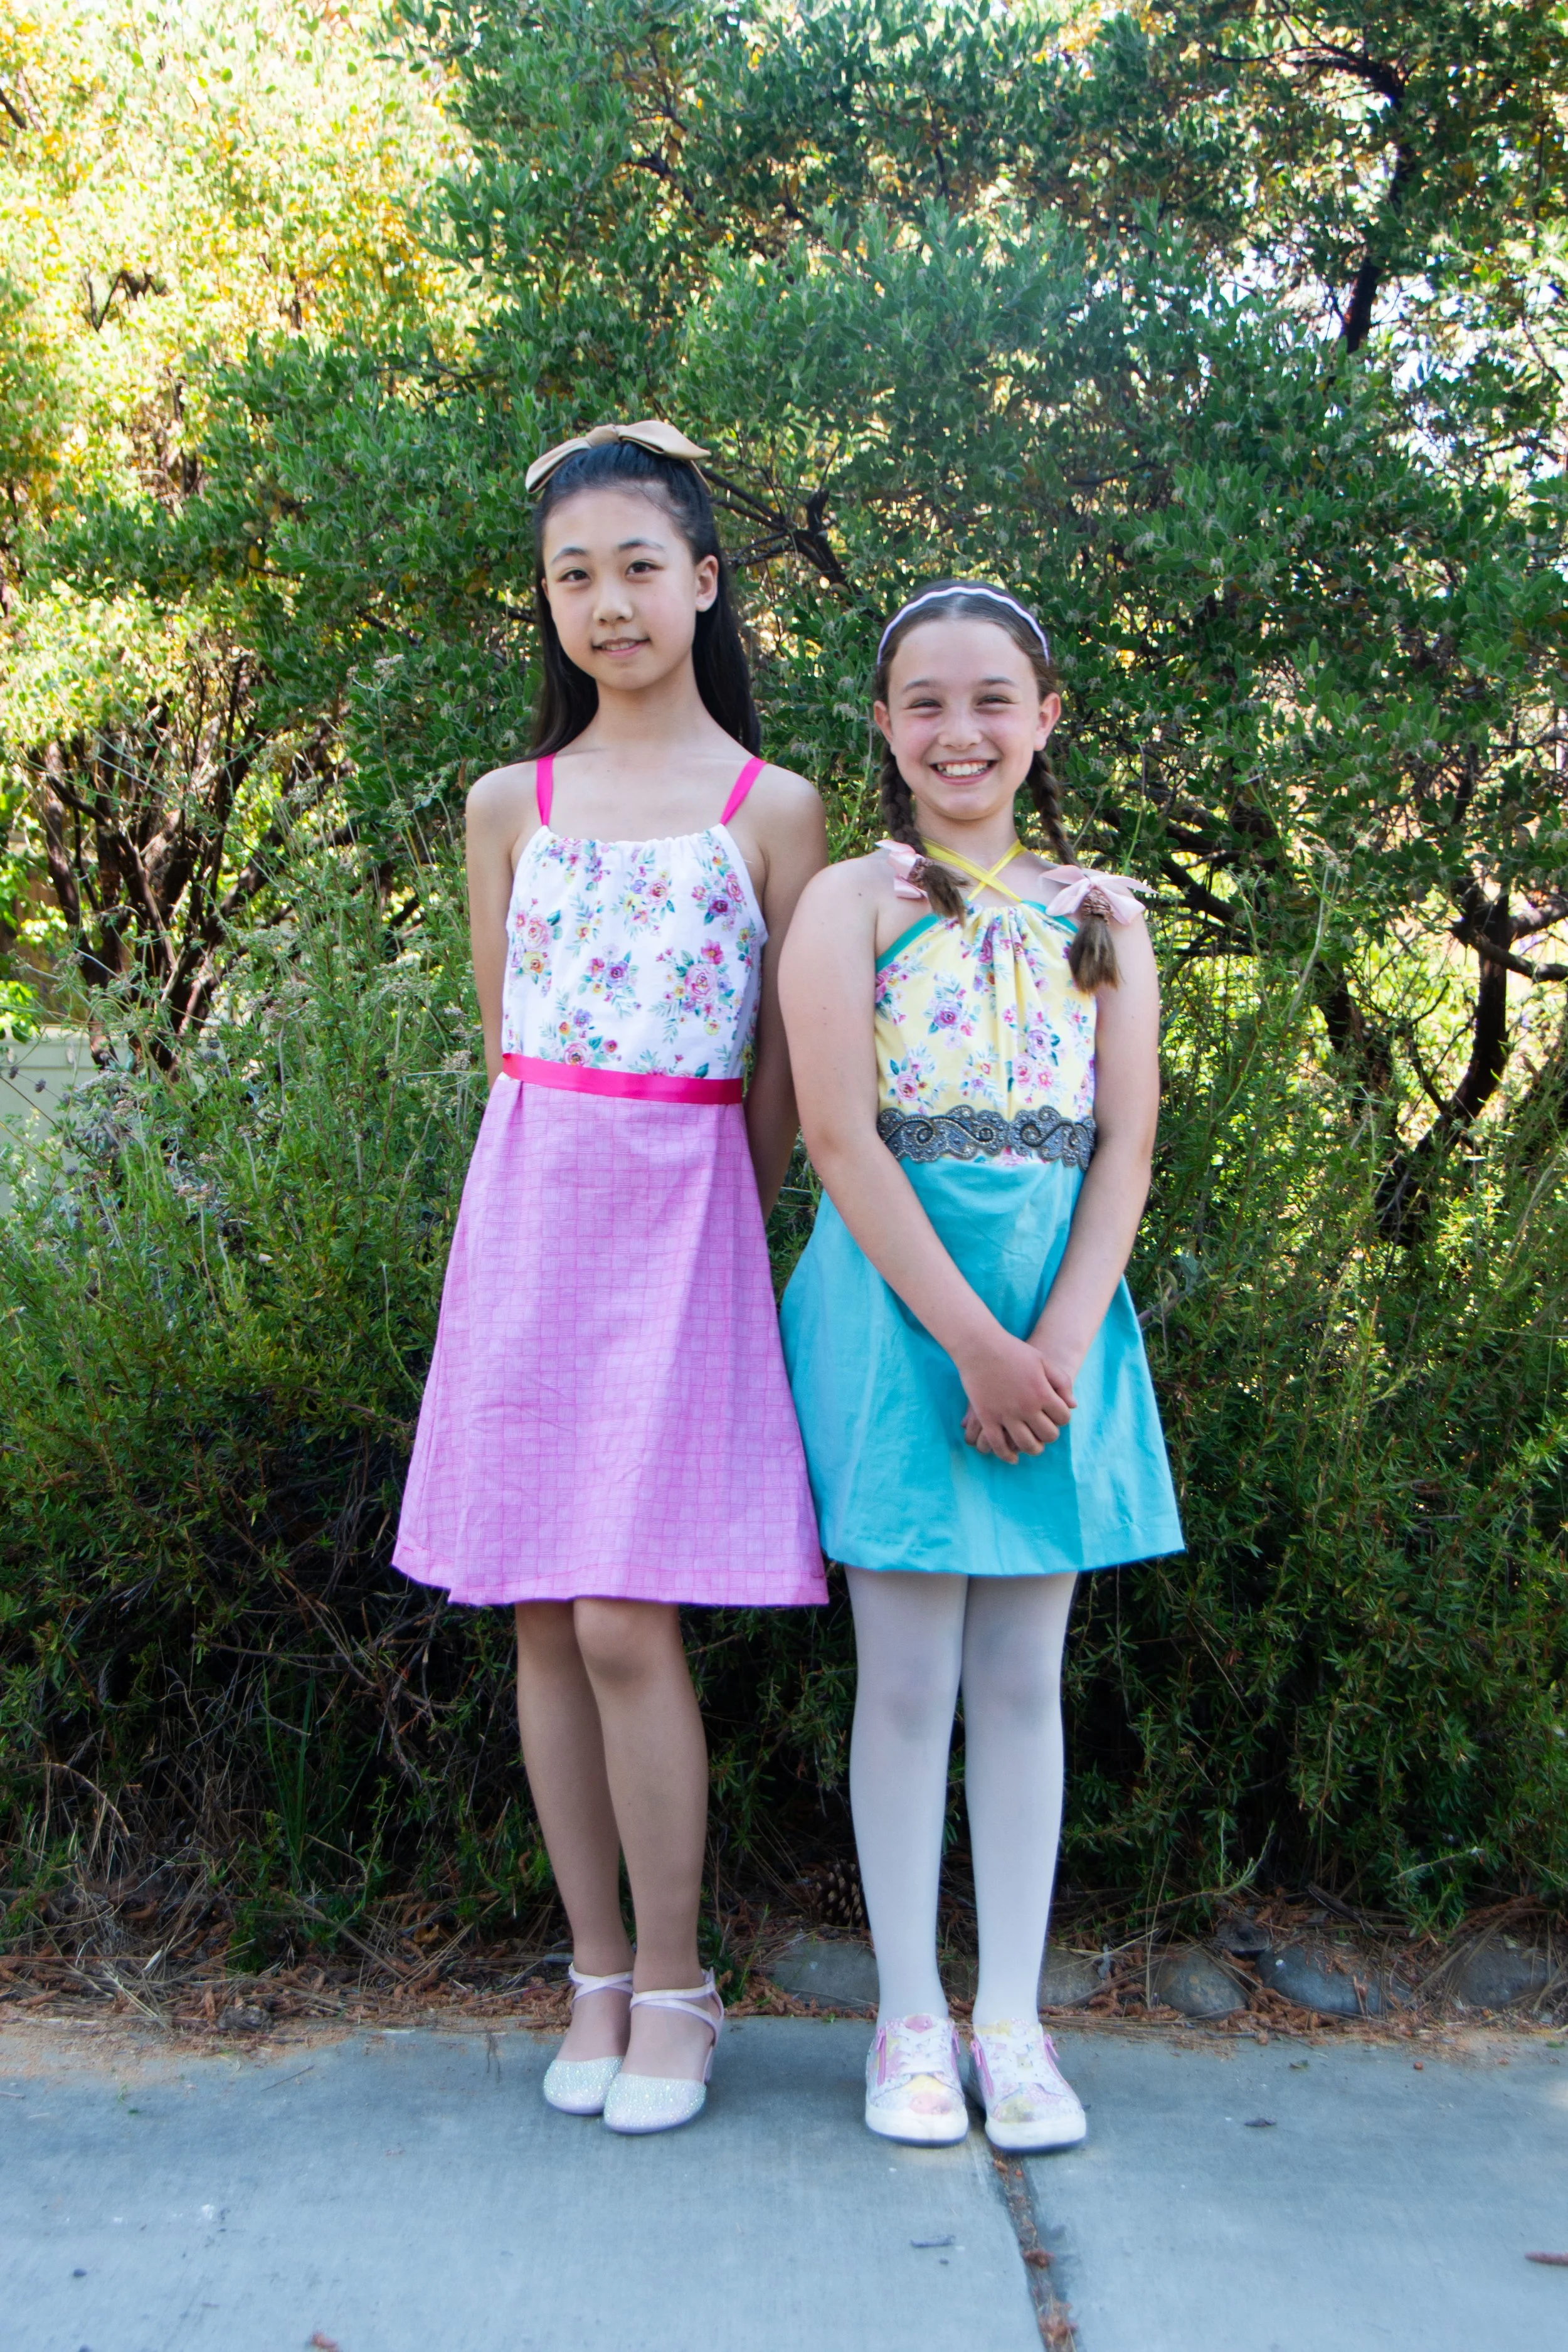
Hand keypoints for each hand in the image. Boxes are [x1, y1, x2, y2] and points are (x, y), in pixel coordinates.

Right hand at [953, 1328, 1075, 1463]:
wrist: (979, 1347)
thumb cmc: (1013, 1351)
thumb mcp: (1043, 1361)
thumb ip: (1062, 1382)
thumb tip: (1073, 1406)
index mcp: (1042, 1392)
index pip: (1063, 1418)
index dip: (1062, 1419)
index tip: (1054, 1416)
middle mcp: (1026, 1407)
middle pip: (1048, 1435)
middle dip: (1049, 1435)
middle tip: (1044, 1431)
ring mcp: (1005, 1414)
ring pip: (1026, 1444)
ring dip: (1033, 1449)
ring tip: (1032, 1446)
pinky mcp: (986, 1418)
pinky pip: (998, 1445)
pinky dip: (1007, 1455)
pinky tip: (1012, 1457)